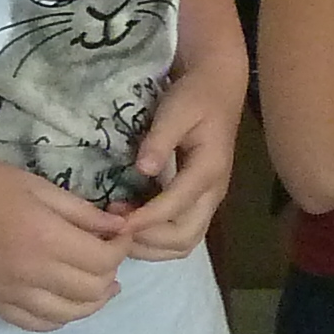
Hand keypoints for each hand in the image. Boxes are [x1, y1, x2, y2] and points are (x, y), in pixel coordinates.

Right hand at [0, 146, 134, 328]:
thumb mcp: (37, 185)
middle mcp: (31, 274)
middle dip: (110, 273)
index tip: (120, 234)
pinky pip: (37, 325)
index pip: (103, 260)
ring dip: (92, 301)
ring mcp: (10, 294)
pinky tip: (66, 300)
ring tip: (100, 283)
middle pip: (92, 290)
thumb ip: (81, 212)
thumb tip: (118, 228)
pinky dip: (59, 318)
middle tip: (108, 254)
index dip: (121, 248)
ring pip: (69, 315)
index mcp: (45, 238)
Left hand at [118, 58, 240, 260]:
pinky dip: (154, 237)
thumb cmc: (195, 96)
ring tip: (119, 227)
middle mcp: (212, 193)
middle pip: (185, 238)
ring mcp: (207, 199)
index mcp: (209, 170)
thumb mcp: (177, 109)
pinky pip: (179, 232)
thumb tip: (143, 169)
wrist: (218, 88)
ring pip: (183, 242)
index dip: (145, 220)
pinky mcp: (197, 199)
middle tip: (114, 228)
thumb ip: (161, 139)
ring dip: (150, 245)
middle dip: (148, 241)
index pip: (176, 208)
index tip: (114, 222)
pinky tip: (129, 221)